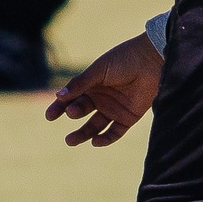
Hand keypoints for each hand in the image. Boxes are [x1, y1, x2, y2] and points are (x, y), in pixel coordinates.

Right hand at [45, 34, 163, 146]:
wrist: (152, 60)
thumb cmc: (125, 59)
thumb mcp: (99, 70)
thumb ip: (80, 84)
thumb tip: (58, 96)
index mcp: (91, 84)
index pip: (71, 97)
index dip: (59, 107)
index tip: (49, 116)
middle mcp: (101, 97)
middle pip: (81, 111)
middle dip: (73, 114)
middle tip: (72, 112)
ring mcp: (114, 108)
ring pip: (95, 126)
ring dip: (83, 134)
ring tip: (71, 140)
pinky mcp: (128, 117)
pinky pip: (115, 132)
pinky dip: (105, 139)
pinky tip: (95, 141)